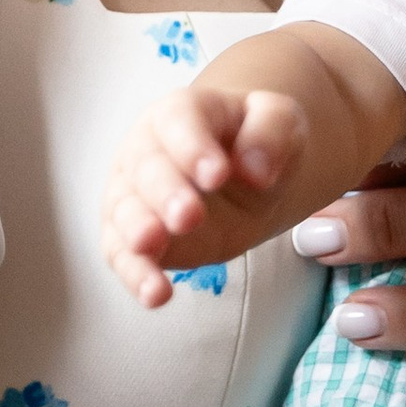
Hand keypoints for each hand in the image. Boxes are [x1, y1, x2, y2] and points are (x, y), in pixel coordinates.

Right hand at [100, 83, 310, 307]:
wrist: (246, 177)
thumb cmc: (258, 142)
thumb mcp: (281, 122)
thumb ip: (272, 133)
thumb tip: (256, 169)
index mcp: (183, 112)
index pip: (180, 121)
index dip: (194, 147)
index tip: (218, 174)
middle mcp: (147, 149)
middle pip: (147, 168)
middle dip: (166, 192)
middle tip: (189, 215)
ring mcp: (133, 194)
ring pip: (125, 212)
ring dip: (137, 230)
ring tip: (152, 245)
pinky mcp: (132, 238)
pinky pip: (124, 256)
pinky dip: (136, 275)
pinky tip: (155, 295)